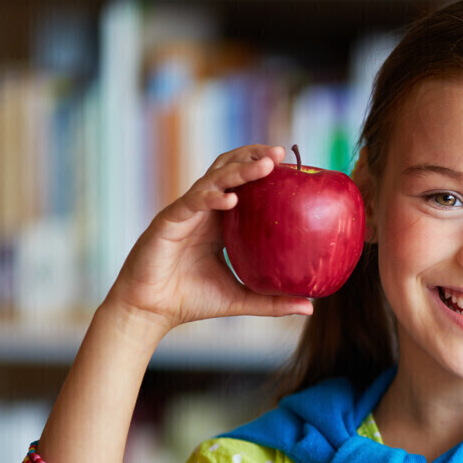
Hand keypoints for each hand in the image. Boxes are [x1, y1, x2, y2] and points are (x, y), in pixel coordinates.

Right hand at [108, 144, 313, 332]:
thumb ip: (274, 302)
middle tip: (281, 151)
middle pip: (228, 171)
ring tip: (266, 164)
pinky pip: (193, 202)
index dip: (262, 171)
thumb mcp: (241, 299)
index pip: (242, 185)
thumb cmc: (192, 301)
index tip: (290, 166)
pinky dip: (212, 198)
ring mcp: (185, 213)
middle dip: (253, 156)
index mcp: (219, 222)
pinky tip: (232, 199)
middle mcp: (203, 211)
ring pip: (213, 180)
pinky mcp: (168, 221)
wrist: (151, 312)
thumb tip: (312, 307)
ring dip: (239, 170)